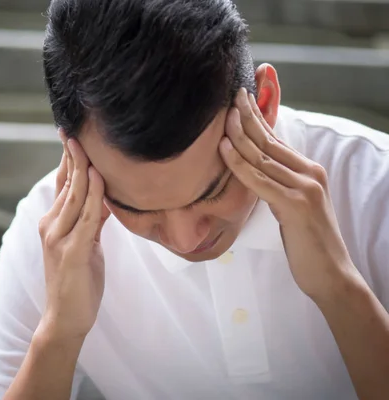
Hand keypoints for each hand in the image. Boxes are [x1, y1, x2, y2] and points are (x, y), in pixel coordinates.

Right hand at [37, 130, 110, 340]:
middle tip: (78, 129)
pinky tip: (99, 178)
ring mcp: (58, 239)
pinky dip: (93, 197)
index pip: (62, 184)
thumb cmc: (77, 281)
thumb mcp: (86, 244)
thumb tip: (106, 196)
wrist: (65, 318)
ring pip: (74, 196)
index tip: (73, 134)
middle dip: (74, 155)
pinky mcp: (71, 253)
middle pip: (66, 184)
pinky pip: (85, 218)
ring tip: (88, 145)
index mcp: (53, 222)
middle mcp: (51, 225)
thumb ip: (92, 219)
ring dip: (83, 169)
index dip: (68, 159)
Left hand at [219, 88, 358, 300]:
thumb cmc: (306, 241)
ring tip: (223, 116)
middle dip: (247, 115)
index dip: (257, 115)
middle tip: (231, 95)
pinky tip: (224, 149)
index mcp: (308, 170)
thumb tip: (252, 168)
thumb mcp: (289, 205)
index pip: (276, 137)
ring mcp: (304, 187)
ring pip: (262, 155)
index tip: (241, 97)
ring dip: (239, 134)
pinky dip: (239, 164)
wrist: (330, 273)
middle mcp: (309, 173)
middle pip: (269, 139)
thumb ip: (276, 183)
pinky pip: (259, 180)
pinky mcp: (295, 205)